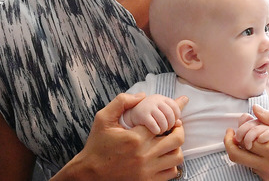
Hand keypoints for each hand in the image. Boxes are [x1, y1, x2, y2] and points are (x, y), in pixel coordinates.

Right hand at [56, 93, 185, 180]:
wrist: (91, 174)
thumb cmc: (97, 145)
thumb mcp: (103, 119)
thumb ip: (121, 102)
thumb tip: (142, 95)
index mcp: (135, 138)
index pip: (164, 122)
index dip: (170, 115)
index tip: (173, 112)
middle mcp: (144, 155)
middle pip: (176, 139)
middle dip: (178, 129)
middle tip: (174, 126)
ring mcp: (148, 171)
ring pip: (177, 157)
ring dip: (176, 147)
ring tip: (169, 141)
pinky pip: (172, 172)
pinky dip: (171, 163)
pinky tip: (163, 157)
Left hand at [224, 105, 268, 180]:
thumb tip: (254, 109)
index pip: (244, 139)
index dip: (240, 129)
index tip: (242, 122)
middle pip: (236, 156)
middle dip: (229, 143)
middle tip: (231, 134)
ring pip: (245, 164)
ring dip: (243, 151)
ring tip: (253, 140)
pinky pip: (256, 171)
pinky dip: (254, 160)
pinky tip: (263, 151)